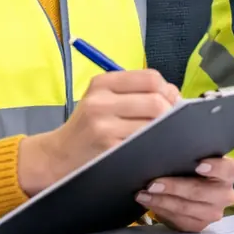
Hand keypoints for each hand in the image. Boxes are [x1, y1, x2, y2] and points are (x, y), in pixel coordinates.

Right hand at [17, 69, 179, 195]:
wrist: (57, 155)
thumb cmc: (89, 126)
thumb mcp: (103, 99)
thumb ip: (136, 91)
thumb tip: (176, 95)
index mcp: (102, 83)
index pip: (151, 78)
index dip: (168, 90)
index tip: (170, 101)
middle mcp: (100, 102)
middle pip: (156, 101)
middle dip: (170, 112)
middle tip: (169, 122)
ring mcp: (102, 127)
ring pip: (154, 124)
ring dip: (165, 130)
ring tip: (160, 134)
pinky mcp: (107, 149)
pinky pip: (144, 144)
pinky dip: (154, 145)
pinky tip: (151, 147)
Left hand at [137, 156, 233, 232]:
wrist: (191, 188)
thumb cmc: (191, 166)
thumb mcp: (193, 157)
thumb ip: (188, 153)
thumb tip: (165, 146)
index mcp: (230, 173)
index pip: (228, 170)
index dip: (215, 168)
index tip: (198, 165)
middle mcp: (226, 195)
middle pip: (201, 192)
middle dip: (174, 187)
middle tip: (153, 183)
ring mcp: (214, 213)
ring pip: (186, 208)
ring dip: (162, 201)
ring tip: (144, 194)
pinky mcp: (200, 225)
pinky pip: (179, 220)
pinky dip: (161, 210)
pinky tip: (149, 202)